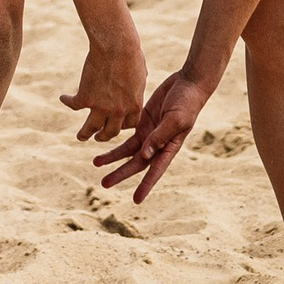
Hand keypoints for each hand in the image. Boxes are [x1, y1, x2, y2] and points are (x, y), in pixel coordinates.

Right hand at [59, 36, 146, 144]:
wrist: (115, 46)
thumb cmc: (131, 55)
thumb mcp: (140, 75)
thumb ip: (136, 86)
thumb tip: (134, 85)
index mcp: (135, 105)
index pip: (129, 125)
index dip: (122, 125)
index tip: (116, 124)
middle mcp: (118, 111)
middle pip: (110, 132)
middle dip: (104, 136)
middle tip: (98, 137)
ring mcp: (101, 107)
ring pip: (90, 128)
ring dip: (85, 134)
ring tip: (81, 137)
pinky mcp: (85, 98)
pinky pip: (74, 105)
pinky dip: (68, 101)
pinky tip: (64, 98)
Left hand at [93, 69, 210, 203]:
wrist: (187, 83)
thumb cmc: (187, 103)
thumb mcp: (176, 119)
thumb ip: (160, 136)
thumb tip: (145, 156)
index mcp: (169, 148)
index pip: (155, 171)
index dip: (145, 185)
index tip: (136, 200)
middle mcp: (158, 144)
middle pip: (136, 163)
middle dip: (120, 174)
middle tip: (104, 183)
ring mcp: (149, 133)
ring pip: (128, 150)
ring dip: (112, 157)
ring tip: (95, 163)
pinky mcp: (143, 121)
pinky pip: (127, 135)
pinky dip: (115, 140)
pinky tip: (101, 141)